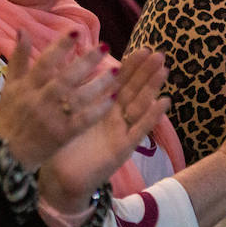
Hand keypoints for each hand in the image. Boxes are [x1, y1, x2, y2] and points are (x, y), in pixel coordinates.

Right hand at [0, 30, 115, 170]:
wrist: (8, 153)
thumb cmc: (11, 115)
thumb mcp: (10, 85)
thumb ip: (18, 57)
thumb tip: (22, 29)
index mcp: (27, 86)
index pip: (45, 62)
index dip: (60, 46)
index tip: (77, 31)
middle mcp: (40, 100)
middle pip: (65, 78)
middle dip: (85, 62)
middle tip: (105, 47)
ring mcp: (53, 118)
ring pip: (78, 98)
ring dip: (98, 84)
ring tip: (115, 70)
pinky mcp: (63, 135)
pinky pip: (84, 120)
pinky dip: (98, 109)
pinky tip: (113, 98)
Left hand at [37, 48, 170, 212]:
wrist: (61, 178)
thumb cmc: (62, 146)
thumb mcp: (66, 114)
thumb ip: (71, 91)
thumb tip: (66, 63)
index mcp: (101, 106)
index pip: (119, 81)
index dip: (131, 65)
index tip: (142, 48)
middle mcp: (114, 117)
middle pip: (133, 89)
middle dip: (146, 71)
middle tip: (159, 53)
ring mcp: (121, 131)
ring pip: (140, 105)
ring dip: (152, 87)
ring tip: (164, 70)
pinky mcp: (123, 148)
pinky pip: (139, 129)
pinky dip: (152, 116)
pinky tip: (164, 102)